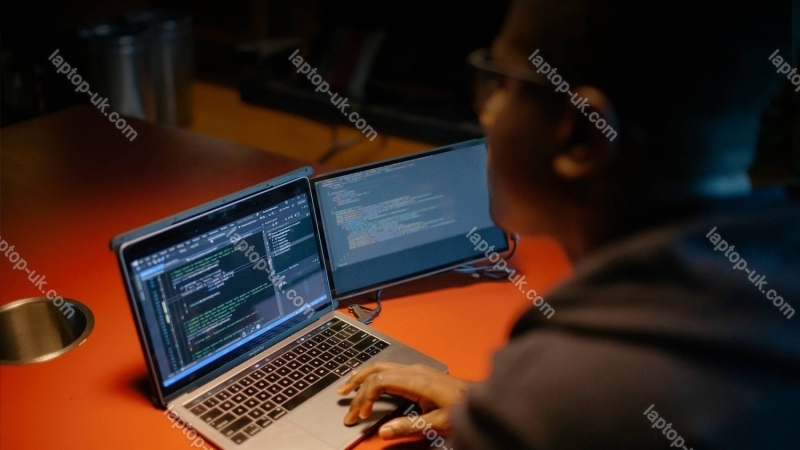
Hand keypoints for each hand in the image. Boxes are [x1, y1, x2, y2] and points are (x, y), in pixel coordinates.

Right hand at [335, 362, 470, 438]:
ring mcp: (415, 370)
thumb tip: (383, 431)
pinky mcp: (418, 373)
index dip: (364, 397)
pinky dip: (374, 375)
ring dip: (362, 376)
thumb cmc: (462, 408)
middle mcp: (412, 370)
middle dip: (357, 385)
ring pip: (381, 367)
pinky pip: (390, 369)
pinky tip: (368, 381)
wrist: (480, 396)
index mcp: (415, 380)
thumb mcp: (437, 423)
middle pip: (376, 370)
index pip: (379, 381)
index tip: (360, 415)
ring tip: (346, 388)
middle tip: (343, 401)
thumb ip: (409, 426)